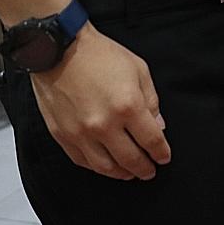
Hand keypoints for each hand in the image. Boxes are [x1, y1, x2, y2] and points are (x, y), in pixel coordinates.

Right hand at [30, 25, 170, 179]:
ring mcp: (81, 133)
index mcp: (128, 106)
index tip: (164, 157)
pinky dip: (97, 167)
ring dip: (121, 173)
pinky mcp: (62, 135)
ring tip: (130, 173)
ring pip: (105, 167)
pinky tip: (106, 165)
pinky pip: (82, 161)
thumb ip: (151, 101)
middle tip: (150, 171)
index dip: (161, 153)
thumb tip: (159, 126)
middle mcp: (104, 124)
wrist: (59, 51)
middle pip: (130, 159)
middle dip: (144, 169)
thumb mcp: (138, 70)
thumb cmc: (100, 55)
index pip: (152, 140)